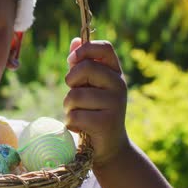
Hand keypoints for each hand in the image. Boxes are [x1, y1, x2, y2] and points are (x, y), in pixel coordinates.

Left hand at [64, 38, 129, 166]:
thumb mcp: (87, 85)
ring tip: (79, 114)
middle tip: (74, 93)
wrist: (108, 147)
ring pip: (75, 95)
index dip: (85, 49)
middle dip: (71, 81)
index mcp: (114, 73)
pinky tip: (82, 128)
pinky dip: (71, 122)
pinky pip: (75, 115)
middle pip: (85, 68)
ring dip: (68, 106)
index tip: (73, 60)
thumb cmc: (93, 111)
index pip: (104, 48)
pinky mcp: (106, 123)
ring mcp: (115, 104)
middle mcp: (119, 85)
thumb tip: (75, 40)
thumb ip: (80, 65)